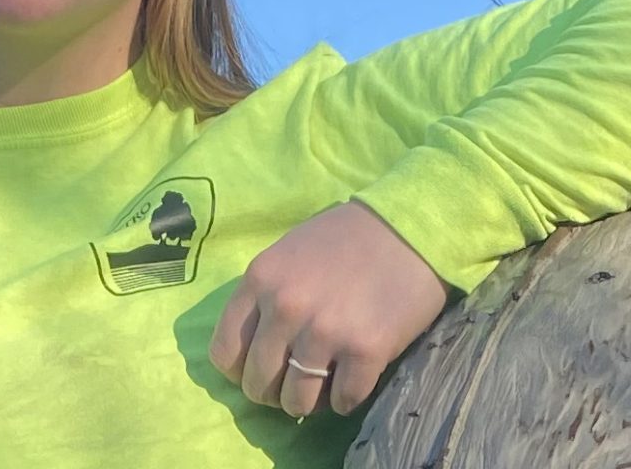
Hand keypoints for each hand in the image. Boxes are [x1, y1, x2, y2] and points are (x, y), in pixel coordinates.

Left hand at [208, 201, 449, 417]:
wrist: (406, 228)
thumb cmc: (344, 238)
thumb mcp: (287, 254)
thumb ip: (265, 295)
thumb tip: (252, 348)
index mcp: (260, 279)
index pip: (224, 352)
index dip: (239, 370)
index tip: (258, 370)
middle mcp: (285, 308)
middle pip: (257, 383)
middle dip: (273, 391)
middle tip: (294, 381)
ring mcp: (324, 332)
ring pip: (296, 401)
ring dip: (308, 400)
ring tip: (324, 383)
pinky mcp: (364, 352)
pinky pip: (342, 401)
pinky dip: (346, 398)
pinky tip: (354, 376)